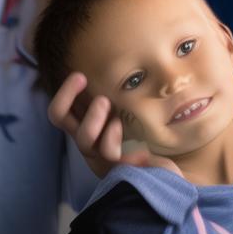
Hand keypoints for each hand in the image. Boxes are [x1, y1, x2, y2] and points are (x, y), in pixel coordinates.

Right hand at [48, 72, 182, 178]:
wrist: (172, 167)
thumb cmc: (152, 135)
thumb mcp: (137, 112)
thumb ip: (127, 96)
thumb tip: (126, 63)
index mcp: (92, 124)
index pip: (62, 110)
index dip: (64, 93)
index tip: (80, 75)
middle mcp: (90, 140)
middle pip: (60, 119)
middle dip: (67, 97)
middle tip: (88, 84)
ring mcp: (102, 157)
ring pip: (83, 140)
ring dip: (92, 120)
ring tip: (111, 111)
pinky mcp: (118, 170)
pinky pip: (109, 156)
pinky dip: (115, 142)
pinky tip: (132, 142)